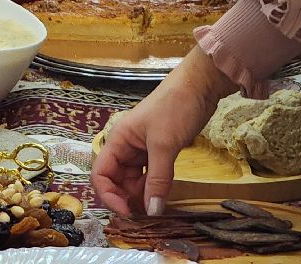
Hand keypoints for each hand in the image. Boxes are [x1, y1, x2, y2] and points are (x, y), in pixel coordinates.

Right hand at [92, 49, 231, 215]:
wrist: (199, 86)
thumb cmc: (175, 108)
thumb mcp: (164, 144)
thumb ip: (157, 179)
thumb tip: (151, 211)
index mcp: (119, 140)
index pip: (101, 174)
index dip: (109, 195)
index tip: (127, 211)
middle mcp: (126, 146)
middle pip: (116, 180)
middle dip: (126, 198)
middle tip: (144, 214)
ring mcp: (142, 149)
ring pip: (134, 180)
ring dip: (141, 195)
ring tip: (154, 209)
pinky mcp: (158, 151)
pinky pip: (149, 175)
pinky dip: (153, 188)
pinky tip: (162, 197)